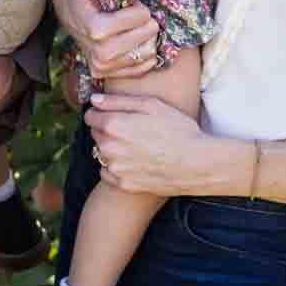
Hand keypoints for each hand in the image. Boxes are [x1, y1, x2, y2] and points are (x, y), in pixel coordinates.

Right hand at [53, 0, 157, 80]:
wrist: (63, 15)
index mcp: (96, 29)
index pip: (141, 17)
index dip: (139, 7)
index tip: (129, 4)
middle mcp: (100, 54)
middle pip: (148, 34)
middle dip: (146, 21)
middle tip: (133, 15)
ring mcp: (103, 67)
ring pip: (149, 52)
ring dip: (147, 37)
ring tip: (133, 29)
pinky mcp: (106, 75)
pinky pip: (143, 67)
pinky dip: (143, 53)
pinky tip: (132, 43)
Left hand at [84, 91, 211, 196]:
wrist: (196, 163)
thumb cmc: (178, 130)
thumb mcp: (151, 105)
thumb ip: (118, 101)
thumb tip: (94, 100)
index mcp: (113, 125)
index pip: (89, 116)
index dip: (102, 113)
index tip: (116, 114)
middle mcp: (109, 148)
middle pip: (96, 134)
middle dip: (108, 130)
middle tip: (133, 130)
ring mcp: (115, 168)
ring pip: (102, 153)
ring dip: (113, 149)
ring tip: (138, 147)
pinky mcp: (123, 184)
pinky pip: (108, 173)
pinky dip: (117, 167)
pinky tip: (136, 162)